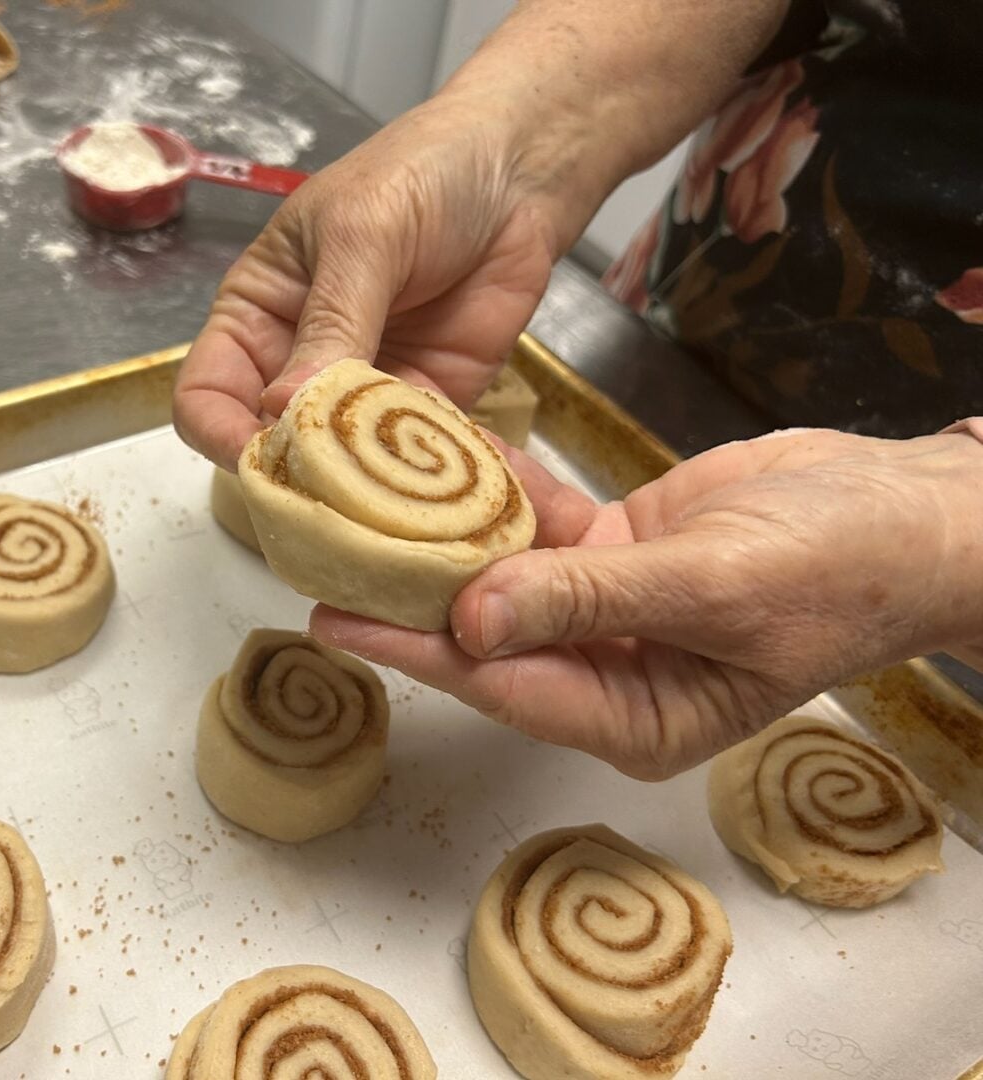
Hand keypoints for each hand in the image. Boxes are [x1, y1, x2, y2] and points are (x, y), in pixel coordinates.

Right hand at [172, 0, 791, 469]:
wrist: (523, 169)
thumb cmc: (424, 176)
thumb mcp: (363, 237)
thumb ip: (330, 324)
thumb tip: (283, 412)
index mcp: (257, 315)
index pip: (207, 395)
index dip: (223, 434)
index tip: (262, 458)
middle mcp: (298, 363)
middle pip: (269, 446)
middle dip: (292, 477)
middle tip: (329, 497)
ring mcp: (362, 394)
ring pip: (339, 468)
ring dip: (360, 489)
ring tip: (388, 503)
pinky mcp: (428, 410)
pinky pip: (410, 464)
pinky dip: (420, 484)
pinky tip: (439, 490)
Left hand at [311, 428, 982, 778]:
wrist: (909, 513)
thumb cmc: (840, 567)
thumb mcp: (715, 586)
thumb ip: (591, 602)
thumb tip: (474, 621)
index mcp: (633, 717)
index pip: (501, 684)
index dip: (415, 650)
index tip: (336, 617)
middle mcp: (606, 673)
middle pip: (487, 635)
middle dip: (409, 598)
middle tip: (320, 558)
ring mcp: (607, 611)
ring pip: (506, 576)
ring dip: (444, 537)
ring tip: (357, 500)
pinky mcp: (616, 553)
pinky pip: (542, 525)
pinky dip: (500, 492)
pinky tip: (442, 456)